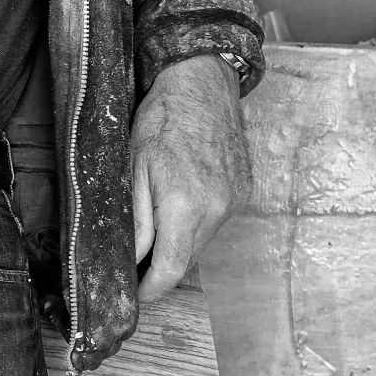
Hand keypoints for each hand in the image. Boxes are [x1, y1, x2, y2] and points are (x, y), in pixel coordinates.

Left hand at [128, 55, 252, 303]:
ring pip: (201, 243)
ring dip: (179, 242)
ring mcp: (234, 202)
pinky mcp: (244, 192)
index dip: (150, 290)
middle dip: (161, 267)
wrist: (203, 83)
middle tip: (136, 259)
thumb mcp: (133, 168)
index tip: (134, 292)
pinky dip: (197, 221)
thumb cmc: (162, 119)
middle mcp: (216, 210)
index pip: (169, 272)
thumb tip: (131, 262)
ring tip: (158, 217)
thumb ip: (135, 221)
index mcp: (185, 207)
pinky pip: (216, 222)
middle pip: (186, 261)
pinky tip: (183, 197)